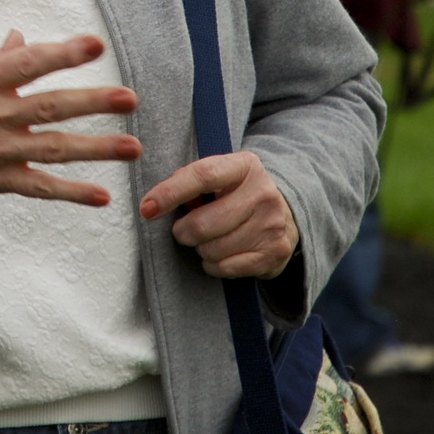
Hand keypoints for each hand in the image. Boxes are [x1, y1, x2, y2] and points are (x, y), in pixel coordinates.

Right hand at [0, 31, 140, 235]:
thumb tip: (18, 38)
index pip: (26, 63)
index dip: (62, 52)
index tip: (95, 44)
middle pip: (50, 106)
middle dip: (93, 102)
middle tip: (129, 97)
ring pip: (53, 148)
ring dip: (96, 149)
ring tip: (133, 146)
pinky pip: (39, 189)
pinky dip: (71, 193)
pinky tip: (102, 197)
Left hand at [140, 152, 297, 278]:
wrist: (286, 214)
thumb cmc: (236, 194)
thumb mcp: (219, 176)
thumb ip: (189, 181)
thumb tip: (155, 202)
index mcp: (244, 166)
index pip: (202, 176)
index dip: (170, 193)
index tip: (147, 208)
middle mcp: (263, 193)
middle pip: (203, 223)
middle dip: (182, 232)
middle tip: (183, 230)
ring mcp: (272, 224)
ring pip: (212, 249)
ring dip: (200, 248)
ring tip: (208, 239)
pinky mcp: (274, 252)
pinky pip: (226, 268)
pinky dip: (214, 265)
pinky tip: (220, 254)